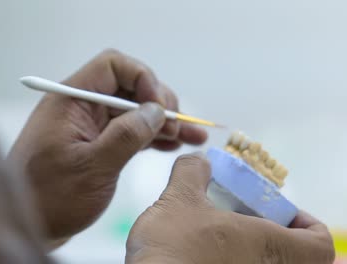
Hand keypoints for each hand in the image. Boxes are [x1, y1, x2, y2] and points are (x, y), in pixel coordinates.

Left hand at [9, 50, 206, 243]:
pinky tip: (173, 144)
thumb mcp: (93, 167)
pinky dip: (150, 136)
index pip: (112, 66)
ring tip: (190, 136)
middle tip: (178, 126)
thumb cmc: (49, 198)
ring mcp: (88, 126)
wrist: (30, 226)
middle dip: (157, 102)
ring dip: (161, 121)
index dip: (142, 78)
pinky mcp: (95, 144)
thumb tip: (156, 111)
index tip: (159, 105)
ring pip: (132, 110)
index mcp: (71, 101)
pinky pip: (127, 131)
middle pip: (127, 87)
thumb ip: (127, 135)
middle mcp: (80, 107)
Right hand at [126, 153, 334, 263]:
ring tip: (220, 236)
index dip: (307, 224)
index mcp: (269, 246)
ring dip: (251, 251)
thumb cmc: (175, 245)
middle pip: (294, 257)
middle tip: (245, 220)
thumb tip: (199, 160)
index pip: (319, 244)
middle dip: (274, 235)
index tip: (279, 212)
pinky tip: (204, 256)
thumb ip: (192, 172)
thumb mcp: (179, 198)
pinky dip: (232, 261)